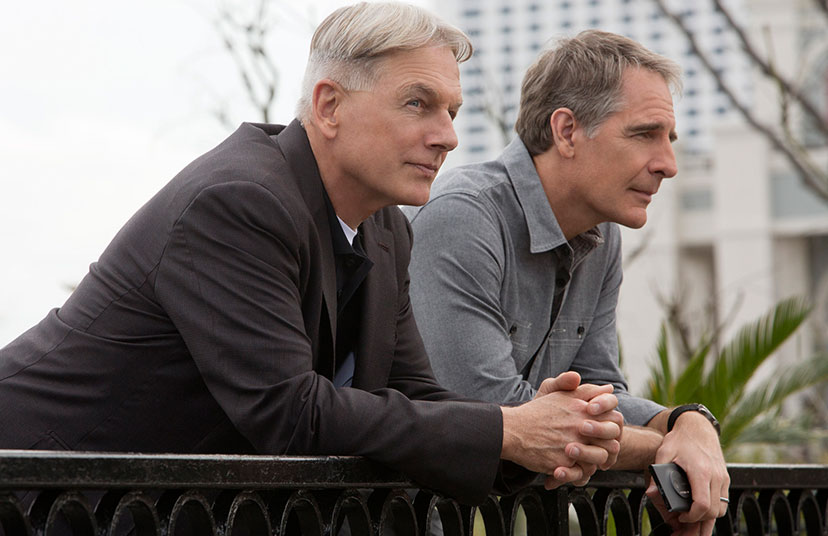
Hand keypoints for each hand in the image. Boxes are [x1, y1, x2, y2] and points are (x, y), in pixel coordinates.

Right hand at [501, 372, 622, 487]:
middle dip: (609, 444)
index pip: (614, 419)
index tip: (605, 430)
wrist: (512, 431)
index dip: (613, 426)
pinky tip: (574, 466)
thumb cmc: (536, 412)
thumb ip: (584, 390)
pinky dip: (581, 472)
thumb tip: (608, 387)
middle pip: (611, 440)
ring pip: (600, 458)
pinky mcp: (563, 465)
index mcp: (582, 409)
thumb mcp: (558, 393)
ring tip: (587, 458)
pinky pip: (583, 473)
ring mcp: (572, 447)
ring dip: (597, 459)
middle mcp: (580, 427)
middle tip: (600, 447)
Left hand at [646, 412, 729, 535]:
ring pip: (721, 509)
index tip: (680, 518)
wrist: (697, 426)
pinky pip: (723, 501)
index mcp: (701, 472)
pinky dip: (713, 509)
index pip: (702, 505)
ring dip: (708, 517)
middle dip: (699, 522)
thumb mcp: (663, 453)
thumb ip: (657, 475)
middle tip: (684, 524)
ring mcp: (723, 477)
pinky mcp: (725, 478)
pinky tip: (701, 512)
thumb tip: (651, 494)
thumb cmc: (679, 439)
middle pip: (714, 511)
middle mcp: (716, 476)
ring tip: (692, 522)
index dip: (691, 517)